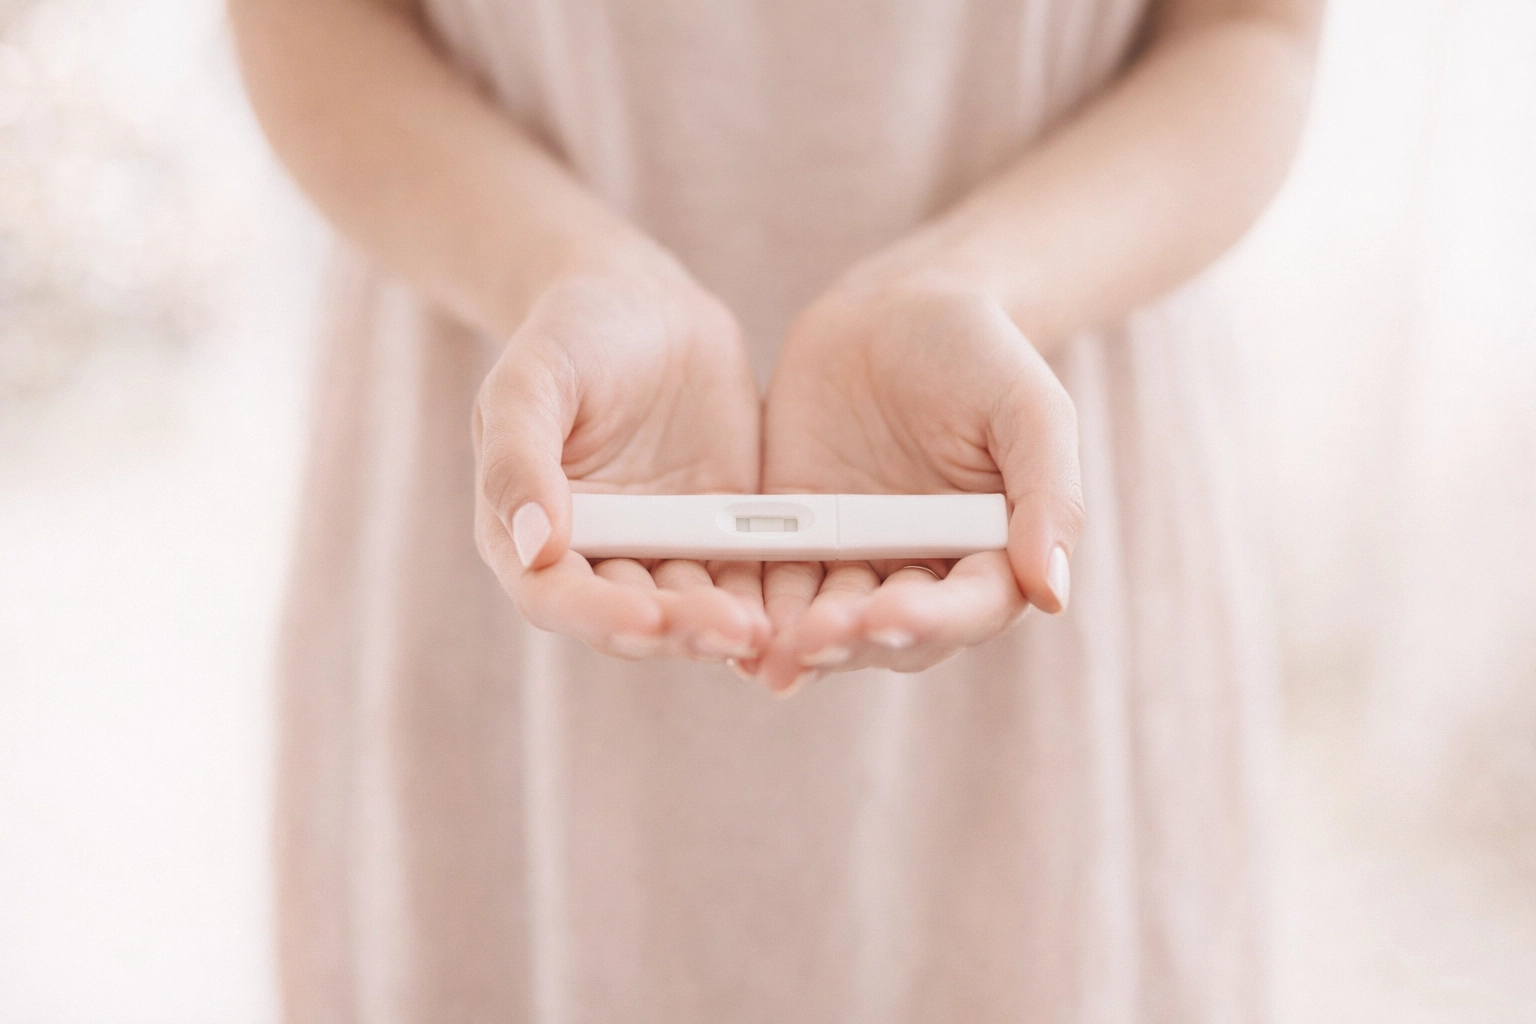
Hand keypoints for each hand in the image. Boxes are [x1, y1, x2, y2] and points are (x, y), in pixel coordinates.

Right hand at [473, 267, 770, 662]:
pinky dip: (768, 599)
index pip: (556, 597)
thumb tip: (534, 545)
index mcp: (527, 533)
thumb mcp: (528, 381)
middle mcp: (596, 557)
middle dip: (679, 631)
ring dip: (725, 625)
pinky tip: (798, 608)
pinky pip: (745, 576)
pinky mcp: (721, 532)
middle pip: (633, 617)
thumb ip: (517, 458)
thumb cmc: (567, 334)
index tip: (645, 618)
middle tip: (729, 631)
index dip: (598, 616)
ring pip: (692, 608)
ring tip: (765, 629)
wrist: (645, 302)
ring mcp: (662, 548)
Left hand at [752, 274, 1084, 693]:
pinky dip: (752, 610)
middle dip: (853, 641)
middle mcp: (923, 574)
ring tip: (766, 652)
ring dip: (798, 643)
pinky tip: (726, 621)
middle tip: (814, 640)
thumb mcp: (1029, 407)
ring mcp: (855, 563)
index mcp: (992, 556)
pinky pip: (774, 586)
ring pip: (827, 624)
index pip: (968, 609)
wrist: (895, 309)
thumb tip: (1053, 593)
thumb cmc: (979, 354)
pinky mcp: (797, 542)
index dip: (930, 621)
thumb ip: (1048, 494)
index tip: (889, 615)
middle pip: (891, 634)